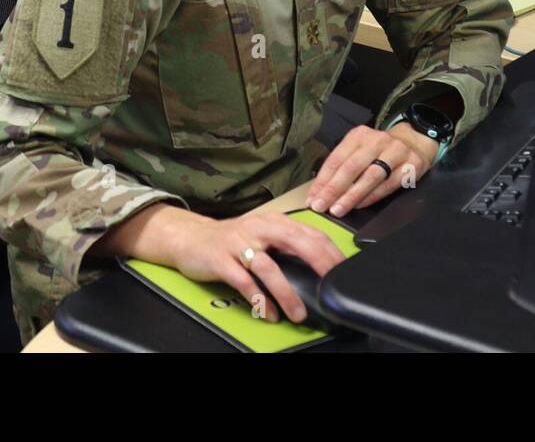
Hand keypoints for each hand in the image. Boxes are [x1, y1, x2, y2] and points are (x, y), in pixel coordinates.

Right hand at [167, 210, 346, 323]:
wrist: (190, 237)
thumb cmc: (232, 238)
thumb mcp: (263, 233)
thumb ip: (289, 243)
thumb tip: (321, 261)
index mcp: (275, 221)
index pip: (310, 233)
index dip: (329, 251)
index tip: (344, 270)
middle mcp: (259, 228)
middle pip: (296, 242)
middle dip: (318, 263)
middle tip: (330, 285)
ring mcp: (239, 244)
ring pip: (268, 268)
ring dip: (286, 293)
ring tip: (299, 313)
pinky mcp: (221, 261)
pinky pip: (243, 282)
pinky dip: (258, 300)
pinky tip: (270, 313)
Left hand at [306, 123, 436, 218]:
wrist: (414, 142)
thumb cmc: (380, 151)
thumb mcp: (359, 150)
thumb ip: (342, 166)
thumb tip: (320, 192)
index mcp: (359, 135)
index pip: (336, 159)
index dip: (322, 181)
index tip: (312, 199)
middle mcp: (377, 140)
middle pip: (351, 167)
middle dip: (333, 190)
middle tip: (321, 207)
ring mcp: (396, 151)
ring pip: (370, 176)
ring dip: (351, 195)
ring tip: (338, 209)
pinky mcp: (411, 165)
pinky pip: (388, 184)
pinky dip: (372, 196)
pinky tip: (360, 205)